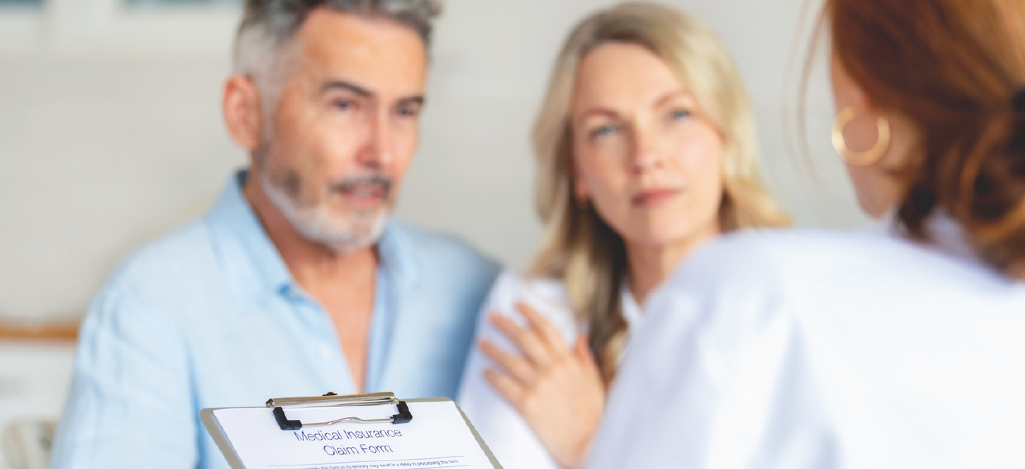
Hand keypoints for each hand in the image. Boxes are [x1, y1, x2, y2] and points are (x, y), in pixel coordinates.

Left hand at [480, 302, 604, 468]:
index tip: (518, 304)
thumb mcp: (594, 380)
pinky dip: (493, 377)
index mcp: (569, 361)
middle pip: (524, 339)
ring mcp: (538, 385)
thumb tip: (580, 336)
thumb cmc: (594, 415)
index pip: (547, 329)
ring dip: (493, 349)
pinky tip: (485, 372)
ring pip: (510, 361)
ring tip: (481, 343)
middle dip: (505, 325)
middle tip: (491, 316)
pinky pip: (505, 386)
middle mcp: (552, 369)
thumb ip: (585, 357)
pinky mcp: (527, 404)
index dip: (531, 314)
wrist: (589, 443)